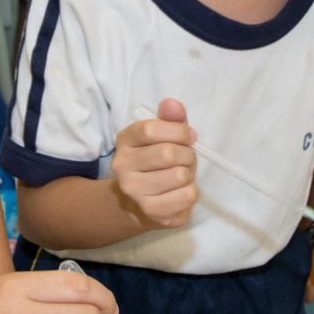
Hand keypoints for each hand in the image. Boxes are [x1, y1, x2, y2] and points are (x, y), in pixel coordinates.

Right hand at [110, 97, 198, 229]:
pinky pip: (186, 196)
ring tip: (182, 176)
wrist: (146, 202)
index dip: (178, 131)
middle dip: (187, 154)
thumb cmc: (160, 164)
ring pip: (179, 175)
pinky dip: (191, 192)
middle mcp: (122, 165)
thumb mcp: (165, 137)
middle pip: (168, 153)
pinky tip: (181, 192)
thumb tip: (172, 104)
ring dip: (189, 174)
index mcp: (125, 140)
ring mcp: (134, 190)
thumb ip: (170, 119)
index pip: (151, 129)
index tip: (189, 136)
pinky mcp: (150, 210)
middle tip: (186, 159)